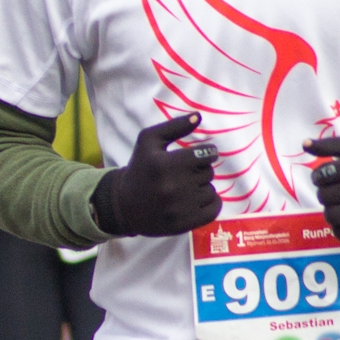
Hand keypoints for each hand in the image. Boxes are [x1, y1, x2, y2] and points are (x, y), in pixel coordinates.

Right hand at [92, 113, 220, 235]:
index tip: (198, 156)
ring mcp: (179, 208)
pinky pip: (215, 209)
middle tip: (185, 173)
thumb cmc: (140, 168)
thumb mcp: (149, 141)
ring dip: (202, 187)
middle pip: (209, 173)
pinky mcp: (185, 223)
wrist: (125, 204)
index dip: (205, 153)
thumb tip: (199, 116)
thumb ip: (174, 126)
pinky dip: (211, 203)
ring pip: (211, 190)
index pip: (206, 154)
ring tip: (185, 188)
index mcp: (164, 164)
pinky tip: (196, 199)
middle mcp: (173, 187)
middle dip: (200, 170)